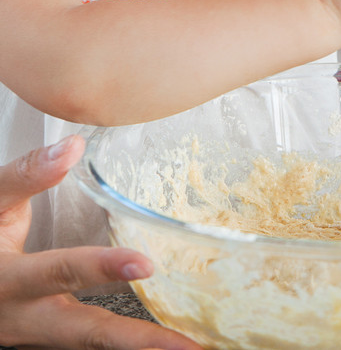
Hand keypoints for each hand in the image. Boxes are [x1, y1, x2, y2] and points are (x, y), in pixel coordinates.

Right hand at [0, 136, 200, 349]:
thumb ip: (27, 175)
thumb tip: (71, 146)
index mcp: (8, 280)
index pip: (59, 271)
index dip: (101, 268)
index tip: (144, 265)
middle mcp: (23, 316)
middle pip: (83, 332)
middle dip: (133, 339)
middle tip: (184, 344)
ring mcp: (36, 332)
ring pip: (89, 343)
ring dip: (137, 347)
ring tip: (187, 345)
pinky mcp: (48, 333)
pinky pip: (88, 339)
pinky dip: (126, 341)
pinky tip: (160, 338)